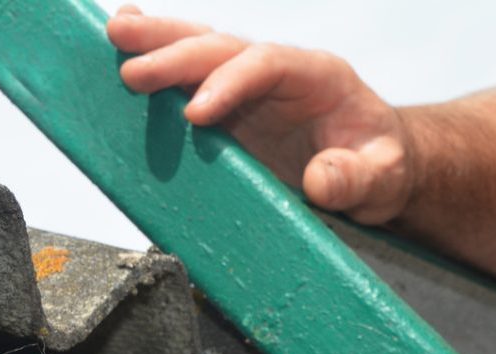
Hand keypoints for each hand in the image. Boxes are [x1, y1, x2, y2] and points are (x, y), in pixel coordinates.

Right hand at [107, 5, 413, 222]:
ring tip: (114, 31)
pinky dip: (158, 58)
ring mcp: (249, 85)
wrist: (376, 166)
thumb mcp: (382, 177)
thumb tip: (321, 180)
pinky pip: (189, 77)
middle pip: (223, 46)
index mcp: (316, 75)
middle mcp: (277, 69)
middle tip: (131, 67)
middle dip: (176, 53)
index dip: (229, 83)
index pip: (265, 65)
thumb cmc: (381, 166)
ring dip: (157, 39)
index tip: (195, 114)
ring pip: (200, 48)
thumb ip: (355, 178)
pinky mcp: (228, 106)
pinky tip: (123, 46)